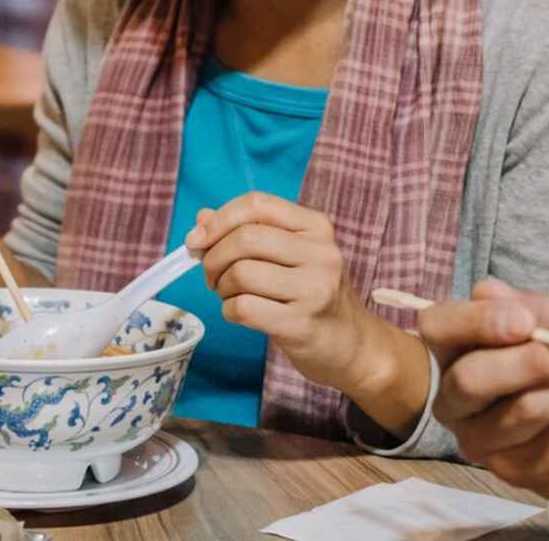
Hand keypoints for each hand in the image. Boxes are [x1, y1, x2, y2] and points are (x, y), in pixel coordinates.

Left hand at [193, 192, 394, 395]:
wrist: (351, 344)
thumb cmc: (311, 293)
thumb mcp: (288, 254)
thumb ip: (247, 230)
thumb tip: (201, 219)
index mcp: (316, 227)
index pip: (257, 204)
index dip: (219, 219)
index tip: (197, 240)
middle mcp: (321, 254)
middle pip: (244, 239)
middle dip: (214, 257)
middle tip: (212, 276)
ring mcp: (315, 290)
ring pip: (240, 274)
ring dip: (221, 286)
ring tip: (230, 295)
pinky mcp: (302, 324)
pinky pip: (243, 308)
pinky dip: (229, 310)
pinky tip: (240, 313)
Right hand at [420, 279, 548, 495]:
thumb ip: (530, 307)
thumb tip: (490, 293)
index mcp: (451, 348)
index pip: (437, 328)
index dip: (475, 322)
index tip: (525, 322)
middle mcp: (452, 397)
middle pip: (472, 379)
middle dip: (534, 364)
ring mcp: (478, 437)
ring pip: (524, 411)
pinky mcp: (514, 469)